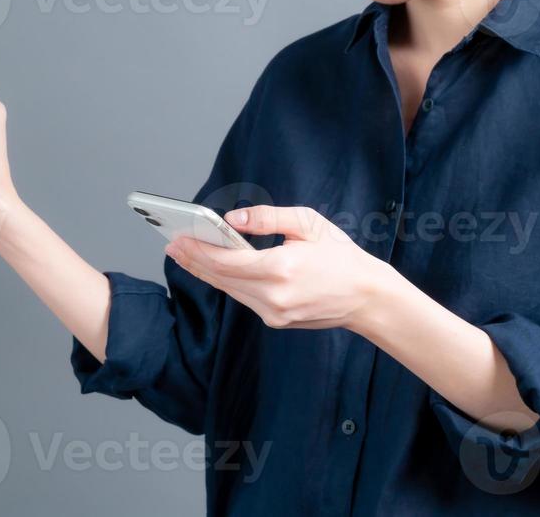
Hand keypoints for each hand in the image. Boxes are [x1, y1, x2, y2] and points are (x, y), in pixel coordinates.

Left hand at [164, 205, 393, 332]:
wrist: (367, 297)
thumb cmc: (340, 255)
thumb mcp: (308, 223)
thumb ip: (267, 218)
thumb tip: (231, 220)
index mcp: (281, 269)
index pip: (226, 261)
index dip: (198, 249)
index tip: (178, 238)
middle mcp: (273, 297)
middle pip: (222, 278)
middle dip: (194, 260)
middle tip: (172, 244)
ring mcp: (274, 313)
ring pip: (230, 291)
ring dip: (206, 272)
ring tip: (186, 255)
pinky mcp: (276, 321)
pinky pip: (244, 298)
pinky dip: (227, 282)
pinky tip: (215, 269)